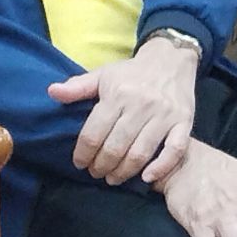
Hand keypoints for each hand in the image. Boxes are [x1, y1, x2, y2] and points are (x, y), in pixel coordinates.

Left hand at [49, 33, 200, 185]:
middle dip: (101, 166)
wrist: (171, 59)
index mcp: (118, 94)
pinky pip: (175, 150)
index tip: (79, 163)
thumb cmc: (132, 72)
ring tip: (113, 178)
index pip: (94, 133)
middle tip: (96, 173)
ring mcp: (165, 115)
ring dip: (124, 172)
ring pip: (141, 153)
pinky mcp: (184, 122)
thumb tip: (51, 92)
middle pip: (115, 147)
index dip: (83, 153)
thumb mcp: (103, 75)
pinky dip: (161, 167)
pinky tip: (147, 177)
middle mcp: (141, 105)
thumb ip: (78, 87)